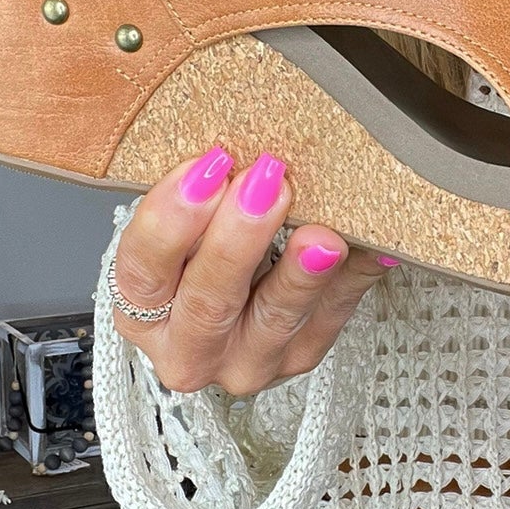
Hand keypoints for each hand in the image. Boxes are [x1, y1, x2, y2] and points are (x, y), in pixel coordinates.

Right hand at [108, 146, 394, 395]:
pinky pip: (330, 318)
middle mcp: (188, 349)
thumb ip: (193, 192)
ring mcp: (246, 362)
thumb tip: (224, 147)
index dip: (170, 221)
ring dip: (298, 274)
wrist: (243, 302)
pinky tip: (368, 248)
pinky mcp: (300, 358)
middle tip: (264, 183)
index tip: (206, 168)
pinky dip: (350, 279)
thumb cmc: (201, 248)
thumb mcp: (182, 225)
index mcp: (142, 312)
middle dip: (237, 240)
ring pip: (273, 321)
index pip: (141, 272)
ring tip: (320, 235)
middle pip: (206, 302)